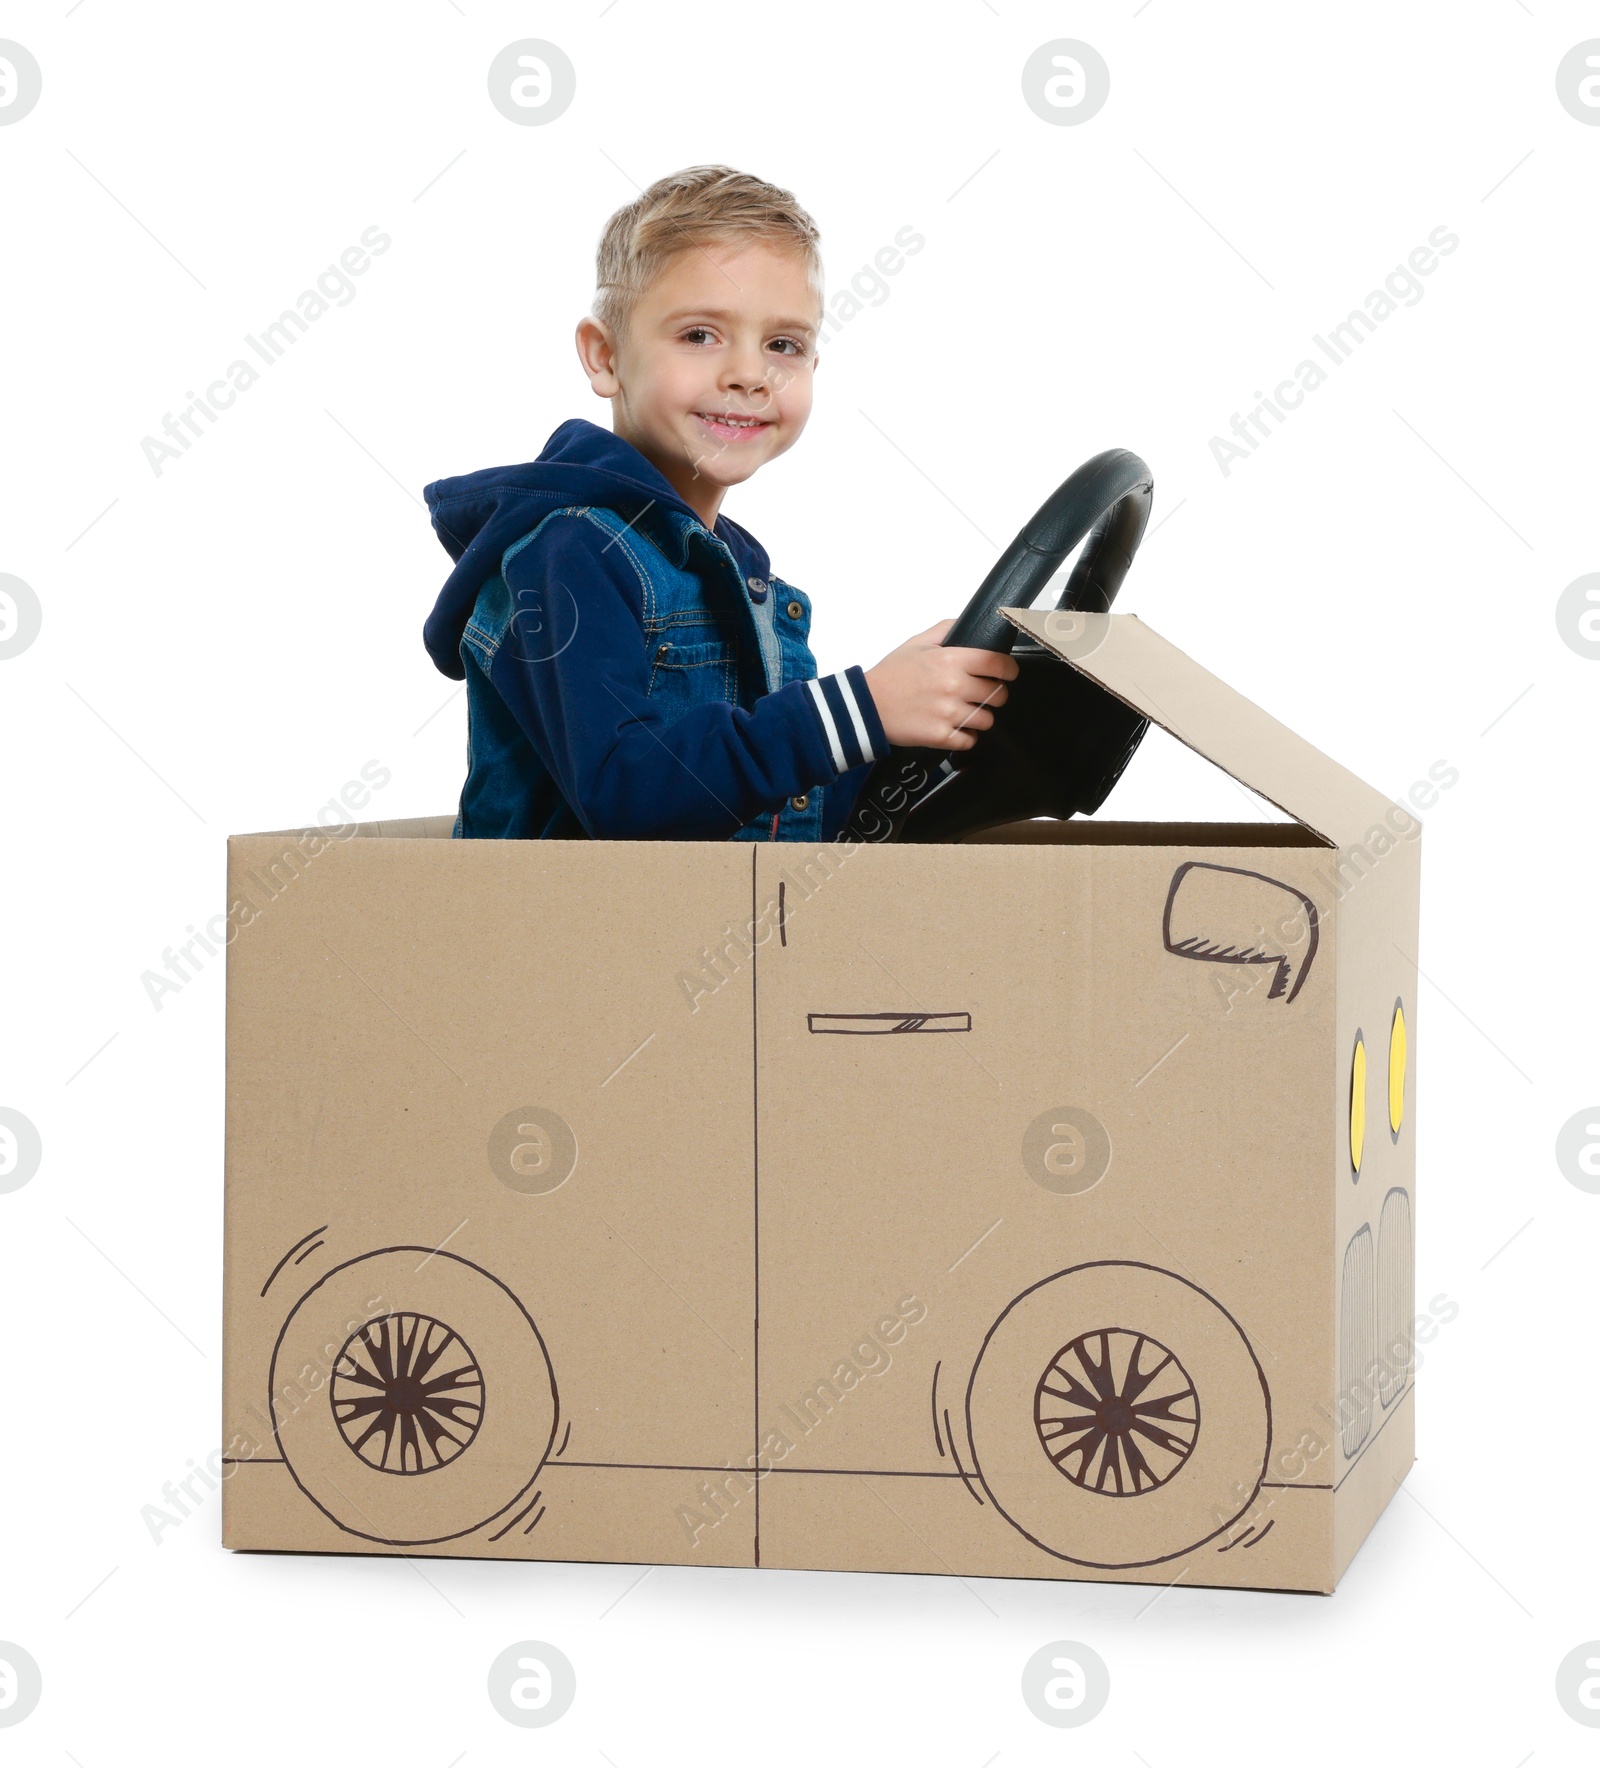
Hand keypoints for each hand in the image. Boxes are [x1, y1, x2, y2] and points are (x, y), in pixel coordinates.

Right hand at [863, 619, 1019, 750]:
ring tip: (966, 712)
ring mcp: (948, 714)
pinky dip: (967, 736)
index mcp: (951, 660)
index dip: (1009, 669)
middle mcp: (954, 687)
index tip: (1008, 673)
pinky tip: (957, 728)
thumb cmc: (891, 674)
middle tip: (983, 694)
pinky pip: (970, 740)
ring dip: (981, 716)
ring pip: (987, 720)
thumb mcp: (917, 642)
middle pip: (998, 694)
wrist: (867, 706)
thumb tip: (970, 624)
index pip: (998, 664)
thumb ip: (946, 629)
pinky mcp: (941, 737)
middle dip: (994, 694)